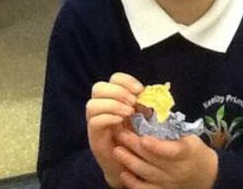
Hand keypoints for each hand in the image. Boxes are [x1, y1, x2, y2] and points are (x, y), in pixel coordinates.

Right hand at [86, 73, 144, 187]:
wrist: (131, 163)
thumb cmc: (139, 138)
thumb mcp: (145, 117)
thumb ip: (145, 104)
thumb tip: (150, 92)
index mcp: (115, 99)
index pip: (114, 79)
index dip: (126, 80)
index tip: (140, 89)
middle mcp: (102, 108)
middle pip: (98, 88)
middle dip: (118, 92)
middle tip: (132, 102)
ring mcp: (96, 122)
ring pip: (92, 104)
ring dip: (113, 105)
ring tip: (128, 112)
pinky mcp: (95, 137)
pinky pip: (94, 122)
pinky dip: (109, 118)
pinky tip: (121, 121)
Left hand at [113, 131, 217, 188]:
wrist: (206, 176)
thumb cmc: (195, 152)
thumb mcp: (190, 138)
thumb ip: (173, 130)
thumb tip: (149, 114)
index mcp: (186, 153)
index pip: (172, 151)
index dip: (157, 146)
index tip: (144, 138)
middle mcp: (177, 170)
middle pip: (153, 159)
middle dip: (134, 146)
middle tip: (120, 134)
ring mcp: (169, 182)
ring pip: (146, 173)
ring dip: (130, 161)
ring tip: (117, 150)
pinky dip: (133, 183)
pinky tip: (123, 173)